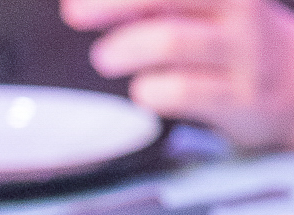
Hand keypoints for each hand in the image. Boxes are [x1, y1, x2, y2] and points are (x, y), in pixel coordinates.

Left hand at [61, 0, 293, 150]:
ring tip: (107, 57)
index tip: (75, 2)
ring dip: (126, 48)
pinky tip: (144, 90)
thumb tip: (84, 6)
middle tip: (75, 13)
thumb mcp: (202, 9)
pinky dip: (151, 90)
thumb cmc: (233, 42)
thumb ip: (152, 4)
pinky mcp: (242, 99)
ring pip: (172, 40)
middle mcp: (239, 12)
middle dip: (111, 3)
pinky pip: (184, 92)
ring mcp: (244, 55)